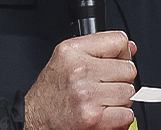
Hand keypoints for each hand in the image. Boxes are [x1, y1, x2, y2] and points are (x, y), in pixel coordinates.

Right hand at [22, 33, 137, 129]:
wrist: (30, 121)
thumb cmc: (49, 94)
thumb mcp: (66, 60)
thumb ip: (99, 48)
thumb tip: (130, 48)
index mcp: (72, 52)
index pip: (120, 41)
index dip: (121, 54)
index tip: (112, 63)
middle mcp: (79, 71)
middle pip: (129, 69)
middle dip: (119, 80)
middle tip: (100, 87)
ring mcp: (87, 95)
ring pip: (129, 92)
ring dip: (118, 100)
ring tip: (98, 101)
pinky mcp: (93, 118)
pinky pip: (127, 114)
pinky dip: (119, 118)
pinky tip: (102, 114)